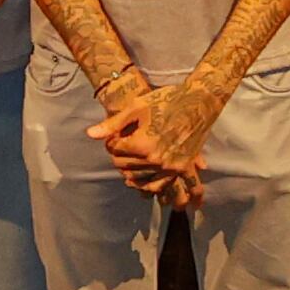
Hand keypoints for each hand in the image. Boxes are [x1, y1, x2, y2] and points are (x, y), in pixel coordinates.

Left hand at [93, 76, 217, 208]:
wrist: (199, 102)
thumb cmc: (167, 100)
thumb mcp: (136, 107)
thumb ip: (112, 124)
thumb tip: (90, 135)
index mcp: (141, 144)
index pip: (115, 151)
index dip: (111, 142)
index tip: (114, 136)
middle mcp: (155, 160)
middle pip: (125, 166)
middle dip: (119, 157)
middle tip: (121, 148)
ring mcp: (170, 166)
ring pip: (142, 179)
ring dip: (132, 174)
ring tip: (128, 168)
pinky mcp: (182, 168)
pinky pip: (164, 186)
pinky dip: (152, 189)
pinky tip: (144, 189)